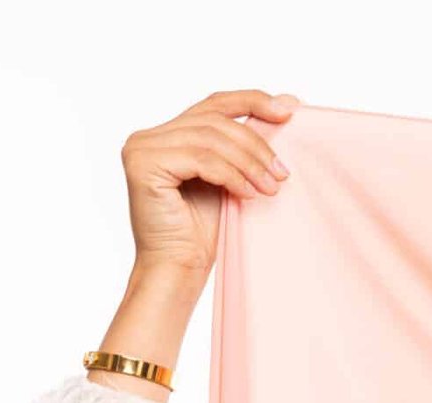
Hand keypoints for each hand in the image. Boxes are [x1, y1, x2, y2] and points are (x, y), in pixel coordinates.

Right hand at [120, 89, 298, 280]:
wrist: (178, 272)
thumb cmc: (202, 236)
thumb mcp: (229, 180)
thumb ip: (243, 147)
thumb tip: (286, 105)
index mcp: (168, 135)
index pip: (214, 105)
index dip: (252, 101)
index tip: (290, 109)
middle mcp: (149, 136)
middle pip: (215, 121)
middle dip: (256, 145)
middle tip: (283, 173)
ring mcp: (142, 147)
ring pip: (210, 139)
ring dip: (248, 163)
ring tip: (271, 187)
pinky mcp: (144, 164)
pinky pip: (201, 159)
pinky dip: (231, 175)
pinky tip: (249, 195)